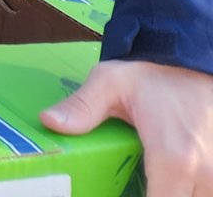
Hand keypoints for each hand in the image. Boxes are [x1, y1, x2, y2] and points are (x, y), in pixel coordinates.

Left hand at [43, 59, 212, 193]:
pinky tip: (168, 183)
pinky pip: (205, 192)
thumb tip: (49, 122)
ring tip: (151, 182)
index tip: (118, 193)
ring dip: (174, 195)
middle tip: (129, 186)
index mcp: (174, 158)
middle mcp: (205, 172)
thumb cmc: (153, 75)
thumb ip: (82, 107)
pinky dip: (188, 191)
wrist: (192, 63)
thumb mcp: (110, 82)